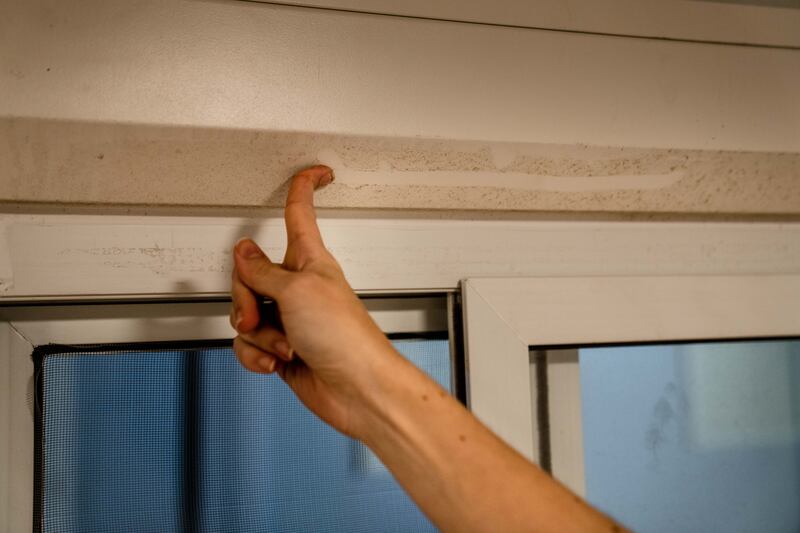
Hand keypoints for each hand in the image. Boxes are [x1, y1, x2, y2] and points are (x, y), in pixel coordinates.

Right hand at [230, 165, 397, 437]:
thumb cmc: (345, 337)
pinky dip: (257, 356)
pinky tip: (276, 362)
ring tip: (284, 344)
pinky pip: (249, 346)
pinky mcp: (281, 349)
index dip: (305, 187)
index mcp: (309, 261)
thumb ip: (261, 271)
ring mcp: (290, 319)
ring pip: (245, 314)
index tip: (316, 169)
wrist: (357, 390)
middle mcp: (298, 287)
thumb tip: (242, 251)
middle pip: (249, 274)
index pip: (301, 213)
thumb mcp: (296, 291)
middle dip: (245, 298)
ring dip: (257, 334)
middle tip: (260, 313)